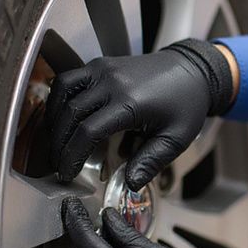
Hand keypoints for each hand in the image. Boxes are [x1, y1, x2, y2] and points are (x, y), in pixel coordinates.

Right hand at [46, 39, 233, 188]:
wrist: (193, 71)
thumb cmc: (186, 104)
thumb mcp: (175, 139)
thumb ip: (151, 162)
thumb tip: (129, 184)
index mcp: (131, 103)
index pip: (88, 132)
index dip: (72, 156)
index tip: (67, 174)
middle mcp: (112, 82)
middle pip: (70, 114)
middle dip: (60, 144)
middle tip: (58, 164)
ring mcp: (104, 69)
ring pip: (63, 92)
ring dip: (54, 119)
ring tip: (57, 143)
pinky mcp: (102, 64)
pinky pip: (70, 78)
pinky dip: (59, 98)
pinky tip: (63, 117)